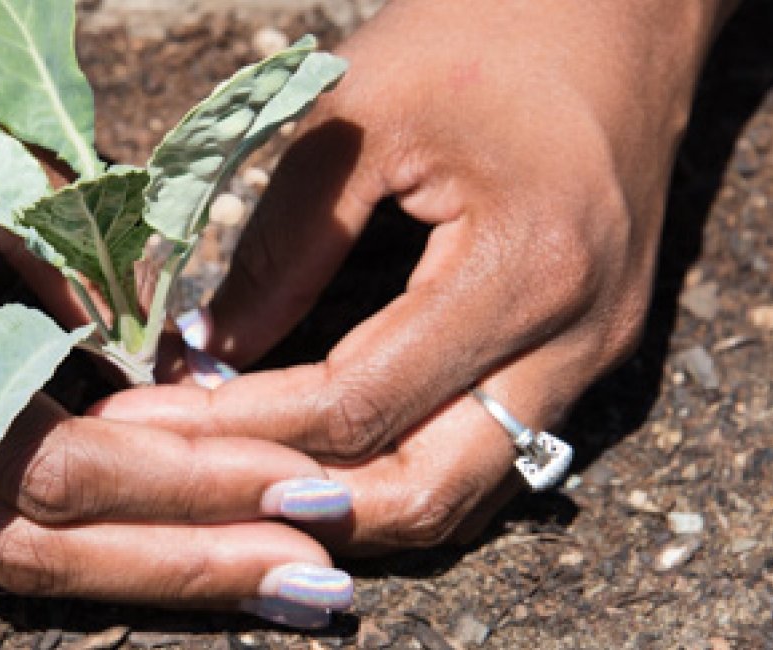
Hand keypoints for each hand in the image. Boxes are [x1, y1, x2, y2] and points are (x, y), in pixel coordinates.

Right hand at [0, 0, 358, 616]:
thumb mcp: (0, 169)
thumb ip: (89, 278)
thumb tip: (189, 384)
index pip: (44, 467)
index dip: (184, 485)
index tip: (298, 483)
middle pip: (23, 549)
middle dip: (179, 566)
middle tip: (313, 580)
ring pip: (1, 551)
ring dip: (142, 565)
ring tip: (267, 575)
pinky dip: (86, 527)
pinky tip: (177, 534)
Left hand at [98, 0, 737, 550]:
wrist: (622, 6)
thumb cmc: (487, 30)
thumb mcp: (362, 110)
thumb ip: (285, 241)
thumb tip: (203, 352)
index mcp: (528, 269)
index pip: (362, 404)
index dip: (244, 425)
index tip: (150, 420)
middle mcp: (579, 340)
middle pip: (429, 492)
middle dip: (300, 504)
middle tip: (191, 486)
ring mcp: (595, 357)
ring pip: (465, 493)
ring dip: (352, 507)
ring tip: (242, 483)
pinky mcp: (587, 354)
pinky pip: (490, 455)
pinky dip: (402, 472)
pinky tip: (323, 460)